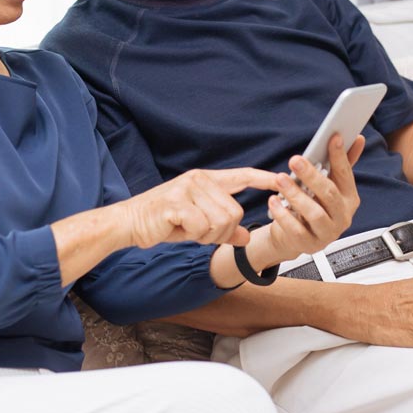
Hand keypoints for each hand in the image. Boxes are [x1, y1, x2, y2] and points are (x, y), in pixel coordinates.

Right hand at [121, 168, 279, 249]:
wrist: (130, 223)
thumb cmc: (164, 221)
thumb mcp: (198, 226)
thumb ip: (223, 229)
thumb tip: (246, 237)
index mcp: (206, 180)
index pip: (242, 176)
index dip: (263, 178)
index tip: (282, 179)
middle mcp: (199, 179)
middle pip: (234, 212)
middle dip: (221, 232)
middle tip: (199, 232)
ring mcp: (188, 189)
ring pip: (221, 221)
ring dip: (207, 235)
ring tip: (189, 229)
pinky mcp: (177, 202)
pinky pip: (203, 227)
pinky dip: (194, 236)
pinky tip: (180, 229)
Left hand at [257, 133, 364, 264]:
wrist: (294, 238)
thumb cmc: (312, 206)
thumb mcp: (326, 185)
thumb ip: (340, 163)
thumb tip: (357, 139)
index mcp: (349, 199)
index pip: (345, 175)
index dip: (340, 156)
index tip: (333, 138)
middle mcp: (342, 217)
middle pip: (329, 194)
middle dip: (311, 175)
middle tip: (295, 160)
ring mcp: (328, 233)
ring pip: (314, 213)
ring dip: (296, 195)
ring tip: (281, 179)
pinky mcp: (310, 245)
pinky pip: (297, 230)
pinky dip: (284, 215)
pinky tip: (274, 201)